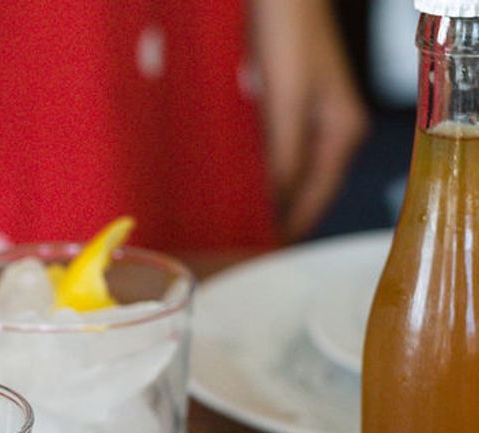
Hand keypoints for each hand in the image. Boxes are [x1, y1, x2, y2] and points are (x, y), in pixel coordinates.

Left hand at [252, 0, 369, 240]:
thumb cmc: (289, 36)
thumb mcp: (285, 102)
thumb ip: (281, 155)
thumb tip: (274, 205)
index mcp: (342, 133)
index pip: (317, 196)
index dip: (291, 225)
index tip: (265, 250)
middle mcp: (332, 129)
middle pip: (305, 186)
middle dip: (277, 213)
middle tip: (243, 240)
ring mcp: (312, 115)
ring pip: (289, 168)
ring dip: (266, 191)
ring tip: (236, 217)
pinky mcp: (290, 102)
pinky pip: (276, 147)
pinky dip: (259, 165)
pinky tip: (236, 176)